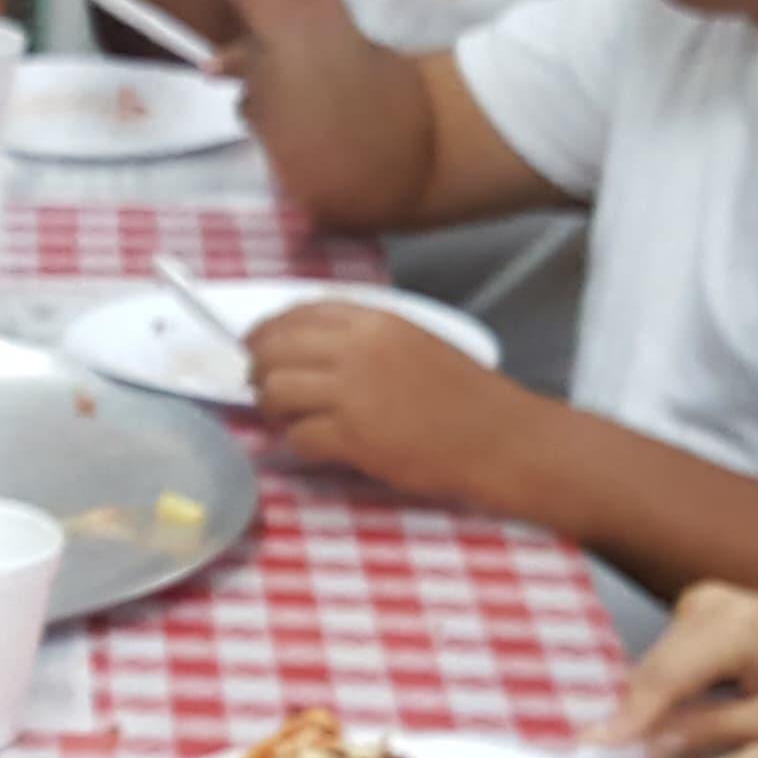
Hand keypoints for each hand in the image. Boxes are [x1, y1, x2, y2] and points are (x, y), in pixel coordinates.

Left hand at [248, 299, 537, 516]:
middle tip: (261, 386)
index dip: (268, 331)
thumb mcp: (415, 342)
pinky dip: (297, 442)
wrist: (499, 438)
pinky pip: (299, 437)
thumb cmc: (465, 394)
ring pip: (277, 391)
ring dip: (272, 407)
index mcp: (374, 320)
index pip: (297, 313)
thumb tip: (309, 346)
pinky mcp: (353, 437)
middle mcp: (356, 349)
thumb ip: (364, 337)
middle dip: (258, 369)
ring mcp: (352, 393)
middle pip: (275, 349)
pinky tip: (314, 444)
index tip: (257, 345)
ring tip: (285, 418)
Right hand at [603, 583, 757, 757]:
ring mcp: (707, 599)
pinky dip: (671, 687)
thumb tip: (651, 743)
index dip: (626, 718)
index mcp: (737, 629)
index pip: (663, 678)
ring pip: (659, 663)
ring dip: (655, 703)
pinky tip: (683, 717)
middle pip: (654, 668)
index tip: (591, 749)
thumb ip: (713, 730)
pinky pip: (673, 654)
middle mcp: (713, 603)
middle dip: (637, 715)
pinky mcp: (706, 605)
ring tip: (653, 748)